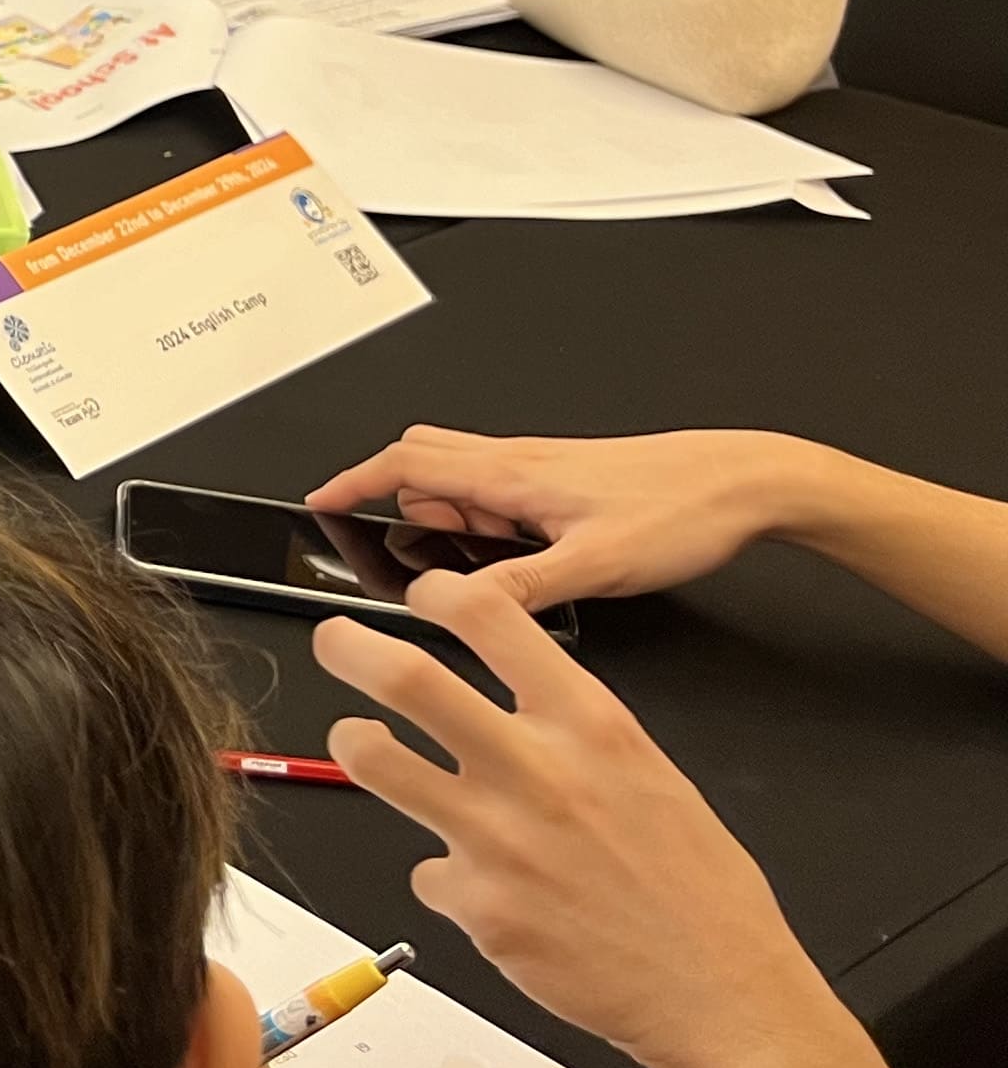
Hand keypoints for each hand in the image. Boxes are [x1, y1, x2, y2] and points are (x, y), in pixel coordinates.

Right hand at [305, 426, 824, 611]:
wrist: (746, 482)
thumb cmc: (680, 511)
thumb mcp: (595, 565)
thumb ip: (518, 588)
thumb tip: (455, 606)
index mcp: (510, 474)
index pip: (405, 465)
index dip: (353, 483)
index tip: (320, 503)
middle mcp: (519, 463)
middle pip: (424, 462)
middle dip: (397, 501)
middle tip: (400, 549)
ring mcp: (543, 470)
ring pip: (463, 478)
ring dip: (448, 515)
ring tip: (473, 567)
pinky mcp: (567, 482)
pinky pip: (500, 492)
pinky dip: (486, 521)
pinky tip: (520, 559)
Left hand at [314, 568, 822, 1067]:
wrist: (721, 997)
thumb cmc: (701, 894)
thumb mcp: (651, 776)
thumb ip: (574, 735)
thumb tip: (517, 706)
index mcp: (590, 726)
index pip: (493, 618)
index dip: (441, 594)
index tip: (422, 597)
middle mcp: (535, 770)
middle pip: (407, 677)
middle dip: (349, 647)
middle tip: (334, 642)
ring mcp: (495, 839)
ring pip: (373, 760)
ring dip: (354, 744)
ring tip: (361, 742)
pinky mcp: (474, 906)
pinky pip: (427, 871)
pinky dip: (447, 877)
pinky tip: (491, 894)